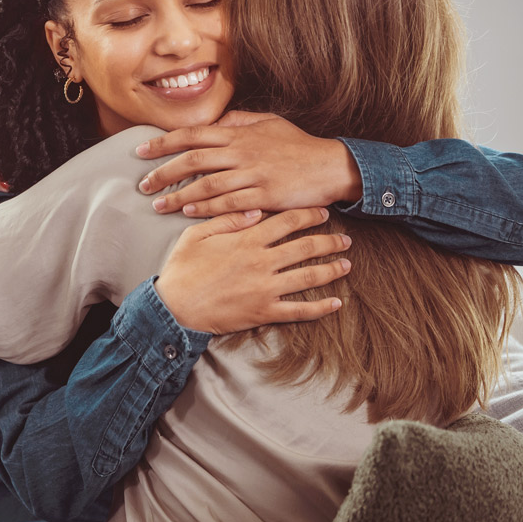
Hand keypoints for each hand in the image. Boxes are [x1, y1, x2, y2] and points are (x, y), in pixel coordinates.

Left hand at [135, 111, 362, 216]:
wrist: (332, 166)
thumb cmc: (297, 145)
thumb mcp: (268, 123)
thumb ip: (237, 121)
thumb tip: (212, 123)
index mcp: (239, 134)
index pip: (192, 135)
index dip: (163, 143)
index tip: (141, 151)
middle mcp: (242, 152)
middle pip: (192, 160)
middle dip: (163, 172)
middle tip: (143, 185)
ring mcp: (253, 175)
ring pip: (206, 185)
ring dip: (178, 196)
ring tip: (158, 204)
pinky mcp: (265, 196)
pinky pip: (228, 204)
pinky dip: (205, 208)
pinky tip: (188, 213)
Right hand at [156, 207, 351, 333]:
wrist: (175, 307)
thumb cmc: (182, 269)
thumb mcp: (197, 235)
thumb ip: (227, 219)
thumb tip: (256, 210)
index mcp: (246, 240)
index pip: (287, 221)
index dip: (308, 215)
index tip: (323, 212)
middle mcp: (262, 262)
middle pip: (305, 247)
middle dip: (329, 241)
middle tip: (344, 238)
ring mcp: (266, 289)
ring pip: (309, 276)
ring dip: (332, 269)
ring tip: (346, 264)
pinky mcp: (264, 311)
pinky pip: (299, 310)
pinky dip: (320, 308)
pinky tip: (336, 303)